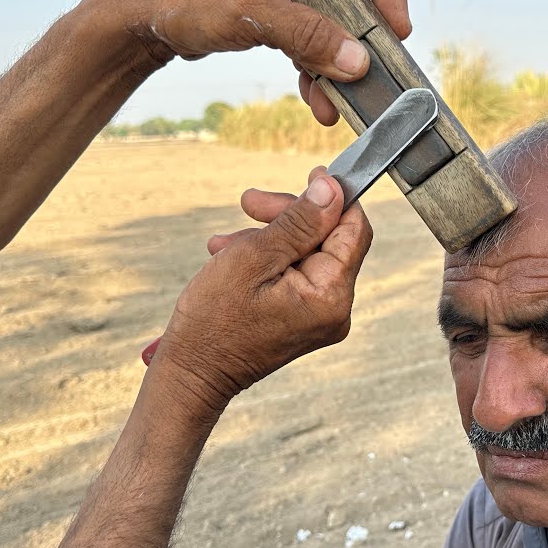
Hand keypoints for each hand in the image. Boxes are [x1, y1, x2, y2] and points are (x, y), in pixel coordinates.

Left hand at [87, 0, 409, 98]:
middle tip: (372, 69)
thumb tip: (357, 61)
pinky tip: (318, 99)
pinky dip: (314, 67)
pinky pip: (308, 37)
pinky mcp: (271, 9)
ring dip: (337, 60)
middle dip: (359, 35)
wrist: (131, 21)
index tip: (395, 28)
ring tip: (342, 97)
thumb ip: (307, 35)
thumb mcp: (248, 13)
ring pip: (331, 19)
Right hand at [149, 168, 372, 413]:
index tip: (309, 174)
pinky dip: (268, 259)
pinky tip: (232, 256)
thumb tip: (331, 189)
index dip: (333, 197)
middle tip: (250, 203)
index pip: (354, 229)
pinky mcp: (305, 320)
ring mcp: (322, 318)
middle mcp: (336, 309)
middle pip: (329, 239)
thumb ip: (298, 222)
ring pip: (307, 254)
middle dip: (289, 216)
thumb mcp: (253, 257)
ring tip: (226, 243)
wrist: (193, 373)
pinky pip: (296, 275)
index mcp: (331, 295)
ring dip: (269, 237)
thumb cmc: (214, 321)